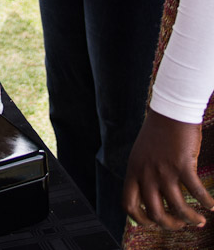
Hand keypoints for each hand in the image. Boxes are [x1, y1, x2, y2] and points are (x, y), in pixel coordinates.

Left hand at [123, 109, 213, 229]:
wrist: (171, 110)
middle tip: (180, 224)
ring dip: (190, 218)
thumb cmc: (158, 132)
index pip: (129, 204)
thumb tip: (150, 198)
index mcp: (134, 170)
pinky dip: (205, 202)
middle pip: (155, 212)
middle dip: (170, 224)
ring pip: (177, 207)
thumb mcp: (141, 154)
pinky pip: (196, 192)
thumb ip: (143, 175)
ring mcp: (164, 170)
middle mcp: (146, 172)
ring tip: (199, 220)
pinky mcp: (182, 165)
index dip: (141, 219)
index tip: (154, 223)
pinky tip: (211, 205)